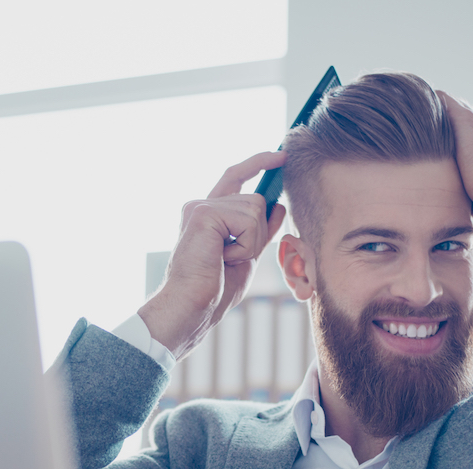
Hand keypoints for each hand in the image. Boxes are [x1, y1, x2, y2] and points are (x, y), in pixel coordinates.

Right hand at [139, 151, 287, 359]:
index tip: (280, 155)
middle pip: (255, 199)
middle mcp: (201, 205)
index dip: (259, 163)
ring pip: (254, 209)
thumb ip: (260, 230)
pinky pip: (248, 220)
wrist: (192, 308)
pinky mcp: (203, 213)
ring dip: (251, 242)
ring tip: (226, 260)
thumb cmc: (214, 291)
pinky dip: (245, 246)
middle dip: (258, 233)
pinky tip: (223, 258)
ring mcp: (200, 207)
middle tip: (234, 258)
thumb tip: (277, 204)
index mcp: (208, 214)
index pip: (236, 176)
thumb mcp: (247, 255)